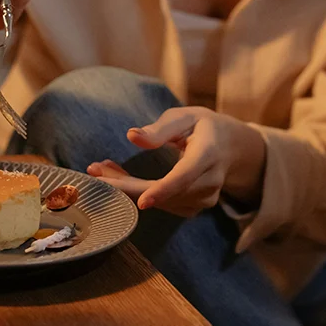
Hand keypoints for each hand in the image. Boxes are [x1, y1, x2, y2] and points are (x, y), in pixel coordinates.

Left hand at [87, 107, 266, 217]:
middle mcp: (210, 182)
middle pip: (165, 192)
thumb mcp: (186, 116)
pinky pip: (162, 205)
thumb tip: (132, 136)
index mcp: (209, 154)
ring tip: (101, 168)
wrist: (232, 147)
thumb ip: (160, 129)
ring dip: (127, 188)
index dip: (164, 189)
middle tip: (94, 172)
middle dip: (126, 185)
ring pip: (160, 202)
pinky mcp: (195, 209)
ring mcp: (204, 200)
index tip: (143, 201)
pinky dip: (138, 194)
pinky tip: (119, 179)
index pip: (186, 176)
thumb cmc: (203, 126)